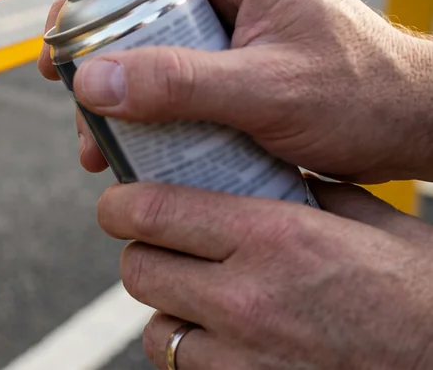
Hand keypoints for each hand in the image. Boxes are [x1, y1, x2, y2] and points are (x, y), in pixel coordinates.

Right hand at [38, 0, 432, 183]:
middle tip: (58, 63)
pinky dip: (132, 107)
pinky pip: (158, 73)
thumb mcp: (270, 92)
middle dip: (85, 17)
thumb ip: (182, 85)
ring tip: (88, 130)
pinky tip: (119, 147)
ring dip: (104, 76)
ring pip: (139, 32)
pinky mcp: (220, 67)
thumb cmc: (363, 96)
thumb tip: (92, 81)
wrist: (410, 131)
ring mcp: (222, 27)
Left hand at [102, 179, 432, 368]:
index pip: (151, 210)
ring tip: (199, 299)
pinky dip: (193, 354)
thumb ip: (306, 193)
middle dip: (143, 254)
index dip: (121, 204)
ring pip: (155, 329)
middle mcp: (248, 298)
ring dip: (168, 311)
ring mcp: (245, 357)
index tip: (121, 202)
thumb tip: (260, 171)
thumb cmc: (422, 295)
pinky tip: (223, 340)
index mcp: (274, 237)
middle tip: (165, 247)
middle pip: (138, 270)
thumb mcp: (373, 222)